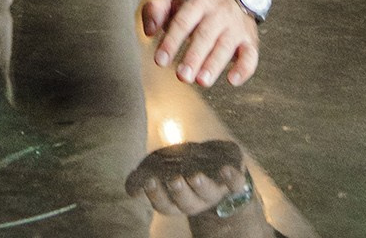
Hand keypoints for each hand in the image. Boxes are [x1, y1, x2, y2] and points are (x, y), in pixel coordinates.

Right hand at [126, 141, 251, 218]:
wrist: (216, 161)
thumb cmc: (181, 165)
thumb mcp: (159, 167)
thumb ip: (142, 177)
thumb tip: (129, 189)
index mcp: (178, 199)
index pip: (166, 204)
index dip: (157, 194)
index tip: (149, 180)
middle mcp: (197, 199)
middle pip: (187, 202)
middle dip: (180, 191)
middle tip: (174, 179)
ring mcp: (216, 190)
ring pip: (208, 191)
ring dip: (202, 184)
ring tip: (194, 175)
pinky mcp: (234, 180)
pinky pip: (236, 183)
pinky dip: (232, 177)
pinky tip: (226, 170)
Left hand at [142, 0, 259, 86]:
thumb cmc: (195, 8)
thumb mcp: (174, 2)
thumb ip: (155, 11)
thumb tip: (148, 31)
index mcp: (196, 3)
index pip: (183, 21)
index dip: (171, 41)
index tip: (159, 61)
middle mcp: (217, 13)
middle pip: (205, 34)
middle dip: (194, 56)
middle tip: (182, 76)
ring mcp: (235, 27)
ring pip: (226, 45)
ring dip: (214, 64)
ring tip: (201, 81)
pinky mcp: (250, 41)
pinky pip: (250, 55)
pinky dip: (244, 68)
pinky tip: (232, 80)